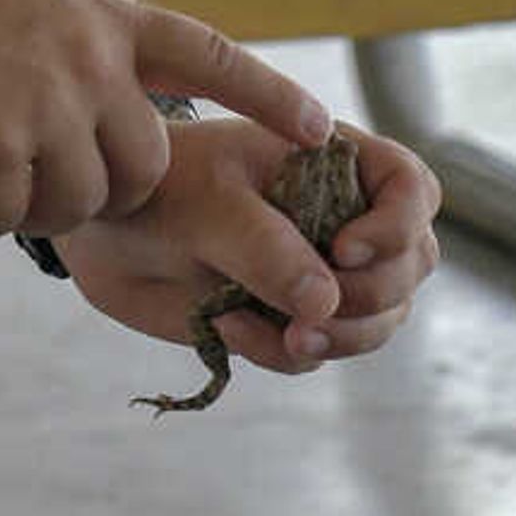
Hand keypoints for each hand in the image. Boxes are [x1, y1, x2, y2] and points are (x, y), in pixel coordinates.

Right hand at [0, 0, 329, 242]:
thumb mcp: (23, 3)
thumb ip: (75, 55)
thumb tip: (101, 122)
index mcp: (101, 17)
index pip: (210, 56)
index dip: (267, 93)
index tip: (321, 129)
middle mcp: (90, 59)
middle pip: (146, 166)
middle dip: (105, 192)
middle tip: (38, 184)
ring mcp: (47, 103)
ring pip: (85, 201)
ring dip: (38, 209)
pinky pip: (16, 219)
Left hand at [58, 119, 442, 371]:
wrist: (103, 231)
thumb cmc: (156, 186)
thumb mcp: (205, 201)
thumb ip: (263, 245)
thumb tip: (324, 302)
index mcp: (332, 161)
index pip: (411, 189)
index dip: (396, 226)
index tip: (343, 250)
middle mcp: (340, 216)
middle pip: (409, 266)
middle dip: (372, 297)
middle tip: (313, 312)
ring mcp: (318, 272)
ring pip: (378, 320)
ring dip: (340, 338)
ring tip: (286, 336)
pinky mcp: (288, 319)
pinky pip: (318, 352)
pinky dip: (285, 353)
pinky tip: (232, 329)